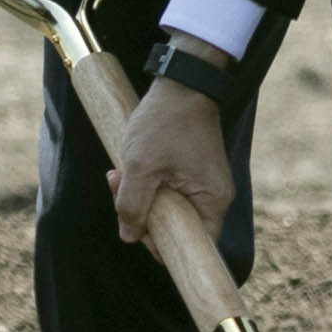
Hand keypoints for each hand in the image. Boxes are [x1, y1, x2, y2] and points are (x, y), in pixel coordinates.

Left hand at [110, 71, 236, 248]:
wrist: (182, 86)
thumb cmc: (166, 123)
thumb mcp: (140, 167)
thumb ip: (132, 206)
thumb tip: (129, 236)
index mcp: (212, 200)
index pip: (192, 245)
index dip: (161, 245)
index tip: (136, 229)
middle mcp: (214, 197)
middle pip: (175, 229)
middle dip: (141, 217)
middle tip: (117, 192)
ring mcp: (204, 186)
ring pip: (167, 211)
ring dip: (138, 199)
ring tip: (117, 176)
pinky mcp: (193, 176)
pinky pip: (168, 194)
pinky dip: (146, 187)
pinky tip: (128, 171)